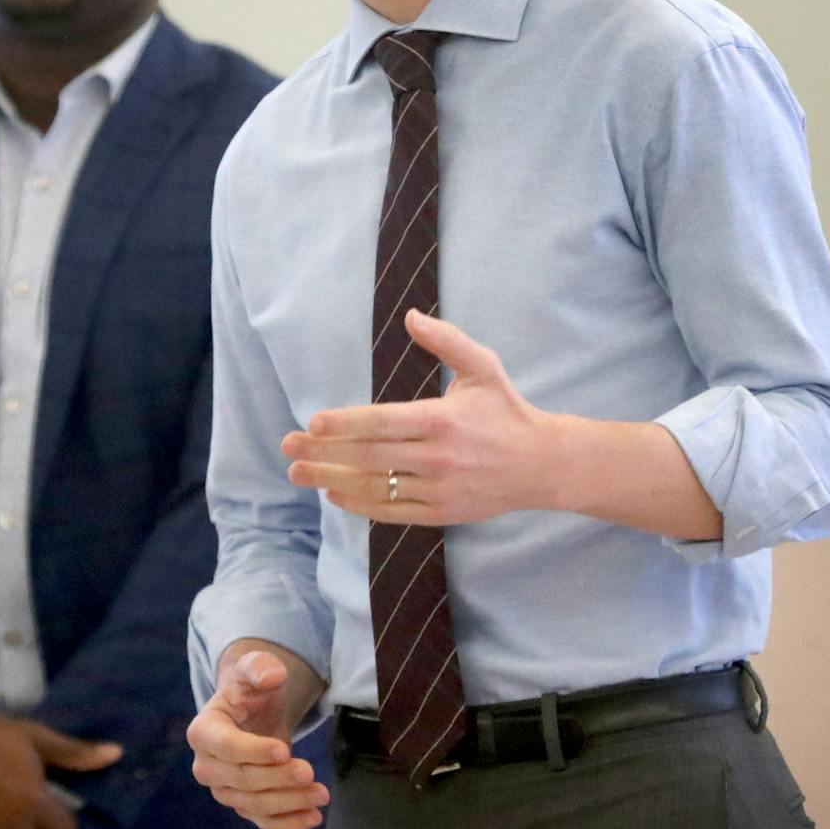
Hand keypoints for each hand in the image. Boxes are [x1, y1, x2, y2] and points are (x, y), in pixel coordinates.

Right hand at [187, 648, 329, 828]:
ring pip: (254, 805)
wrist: (251, 712)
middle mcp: (206, 766)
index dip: (254, 751)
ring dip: (289, 803)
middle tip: (309, 771)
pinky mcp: (243, 805)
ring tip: (321, 794)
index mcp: (203, 731)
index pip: (226, 747)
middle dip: (278, 779)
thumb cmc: (250, 689)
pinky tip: (313, 818)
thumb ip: (260, 668)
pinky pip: (263, 821)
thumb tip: (270, 676)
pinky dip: (288, 824)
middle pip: (241, 780)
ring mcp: (223, 789)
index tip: (284, 750)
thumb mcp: (255, 669)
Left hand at [281, 308, 562, 524]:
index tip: (312, 423)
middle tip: (288, 447)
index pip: (382, 423)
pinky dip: (359, 504)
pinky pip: (392, 511)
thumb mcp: (482, 367)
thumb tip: (410, 316)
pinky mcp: (441, 513)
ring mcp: (439, 489)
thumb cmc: (506, 410)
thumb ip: (446, 340)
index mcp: (442, 420)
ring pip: (375, 487)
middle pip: (369, 457)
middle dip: (323, 453)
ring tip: (298, 472)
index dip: (344, 424)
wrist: (541, 465)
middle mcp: (438, 458)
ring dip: (331, 480)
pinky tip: (333, 493)